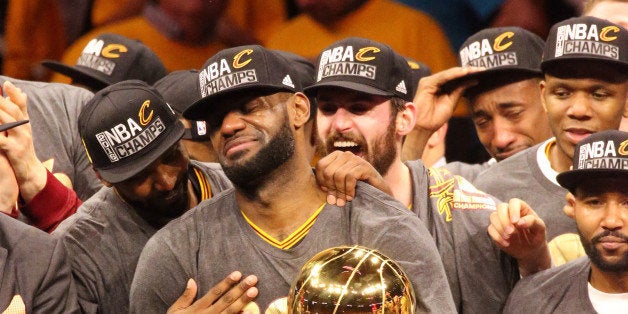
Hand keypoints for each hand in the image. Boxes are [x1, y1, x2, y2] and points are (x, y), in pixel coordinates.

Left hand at [0, 81, 47, 201]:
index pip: (21, 105)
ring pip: (7, 122)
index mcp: (25, 123)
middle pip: (13, 111)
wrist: (30, 171)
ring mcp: (20, 139)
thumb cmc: (23, 148)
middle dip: (1, 102)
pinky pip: (1, 140)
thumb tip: (21, 92)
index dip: (14, 94)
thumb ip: (21, 111)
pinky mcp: (14, 150)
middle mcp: (24, 129)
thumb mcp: (23, 128)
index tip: (6, 83)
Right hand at [168, 272, 258, 313]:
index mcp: (198, 308)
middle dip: (240, 288)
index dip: (227, 282)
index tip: (238, 273)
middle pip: (226, 300)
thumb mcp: (176, 310)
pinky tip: (250, 311)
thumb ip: (185, 296)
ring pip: (231, 311)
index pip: (215, 292)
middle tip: (253, 279)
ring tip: (254, 291)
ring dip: (243, 301)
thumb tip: (191, 280)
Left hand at [315, 151, 390, 205]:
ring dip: (341, 191)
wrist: (378, 192)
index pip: (321, 165)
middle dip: (331, 188)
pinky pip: (350, 177)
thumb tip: (320, 189)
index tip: (328, 193)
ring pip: (339, 174)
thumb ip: (329, 185)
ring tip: (344, 200)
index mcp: (336, 156)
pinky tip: (352, 196)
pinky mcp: (365, 166)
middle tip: (337, 201)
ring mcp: (356, 159)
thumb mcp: (339, 185)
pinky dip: (349, 189)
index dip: (322, 181)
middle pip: (329, 171)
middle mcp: (346, 154)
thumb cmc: (356, 189)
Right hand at [413, 66, 482, 132]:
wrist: (423, 128)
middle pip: (453, 74)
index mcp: (439, 87)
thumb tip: (473, 80)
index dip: (468, 75)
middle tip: (483, 69)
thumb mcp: (452, 102)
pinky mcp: (426, 83)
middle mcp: (433, 82)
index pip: (455, 78)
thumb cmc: (435, 118)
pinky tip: (465, 72)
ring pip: (449, 73)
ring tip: (476, 70)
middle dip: (468, 71)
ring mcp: (429, 82)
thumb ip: (460, 90)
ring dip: (463, 71)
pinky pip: (443, 77)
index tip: (482, 73)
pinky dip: (454, 74)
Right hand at [488, 198, 550, 275]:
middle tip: (511, 232)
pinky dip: (497, 237)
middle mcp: (509, 211)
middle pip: (500, 207)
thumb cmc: (536, 236)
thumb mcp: (540, 229)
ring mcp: (501, 220)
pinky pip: (490, 229)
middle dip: (504, 220)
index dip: (513, 210)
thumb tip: (519, 222)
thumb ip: (532, 222)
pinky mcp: (495, 229)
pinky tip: (507, 243)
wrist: (530, 250)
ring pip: (493, 217)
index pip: (514, 202)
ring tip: (509, 238)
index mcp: (521, 208)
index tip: (515, 222)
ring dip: (500, 228)